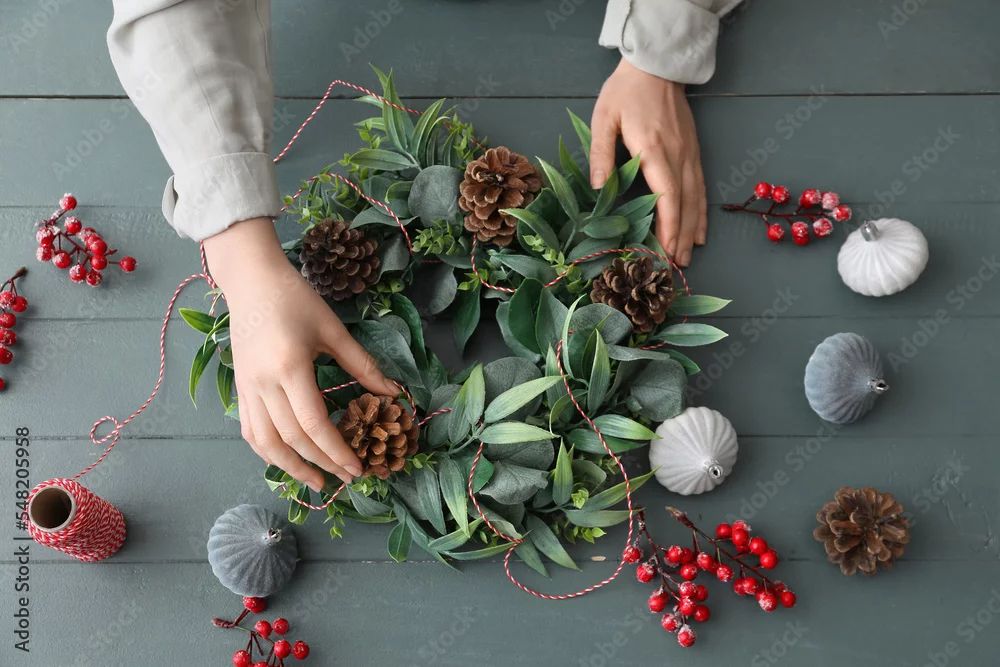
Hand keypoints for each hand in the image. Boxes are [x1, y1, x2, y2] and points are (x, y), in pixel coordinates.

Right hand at [203, 218, 397, 490]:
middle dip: (322, 463)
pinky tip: (288, 459)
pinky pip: (250, 431)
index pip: (314, 425)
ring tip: (317, 481)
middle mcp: (264, 384)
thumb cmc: (296, 299)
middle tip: (347, 478)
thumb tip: (392, 394)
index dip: (337, 451)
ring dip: (291, 467)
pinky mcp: (240, 388)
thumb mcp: (334, 330)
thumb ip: (362, 365)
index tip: (358, 468)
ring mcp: (247, 388)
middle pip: (292, 439)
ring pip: (265, 443)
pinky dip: (269, 451)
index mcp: (290, 367)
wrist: (251, 280)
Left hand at [590, 58, 706, 266]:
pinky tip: (699, 230)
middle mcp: (678, 156)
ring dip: (692, 230)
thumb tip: (600, 188)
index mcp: (655, 150)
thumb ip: (601, 154)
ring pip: (696, 198)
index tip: (665, 250)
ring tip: (687, 257)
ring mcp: (689, 154)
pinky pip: (700, 187)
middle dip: (680, 237)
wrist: (657, 65)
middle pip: (685, 204)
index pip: (667, 196)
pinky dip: (701, 212)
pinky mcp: (693, 151)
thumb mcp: (604, 119)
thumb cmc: (625, 92)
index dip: (668, 226)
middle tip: (675, 267)